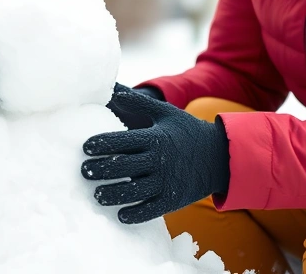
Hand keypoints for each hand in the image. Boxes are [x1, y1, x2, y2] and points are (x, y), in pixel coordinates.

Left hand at [81, 84, 230, 223]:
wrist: (221, 156)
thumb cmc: (189, 132)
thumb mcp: (166, 113)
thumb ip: (139, 103)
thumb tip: (113, 90)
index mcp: (155, 138)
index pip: (121, 141)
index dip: (100, 144)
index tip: (85, 148)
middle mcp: (159, 160)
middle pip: (122, 167)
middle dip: (100, 170)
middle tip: (84, 171)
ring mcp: (166, 182)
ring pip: (132, 191)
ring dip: (111, 194)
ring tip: (96, 195)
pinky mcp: (172, 200)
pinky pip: (149, 210)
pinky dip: (133, 214)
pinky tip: (119, 215)